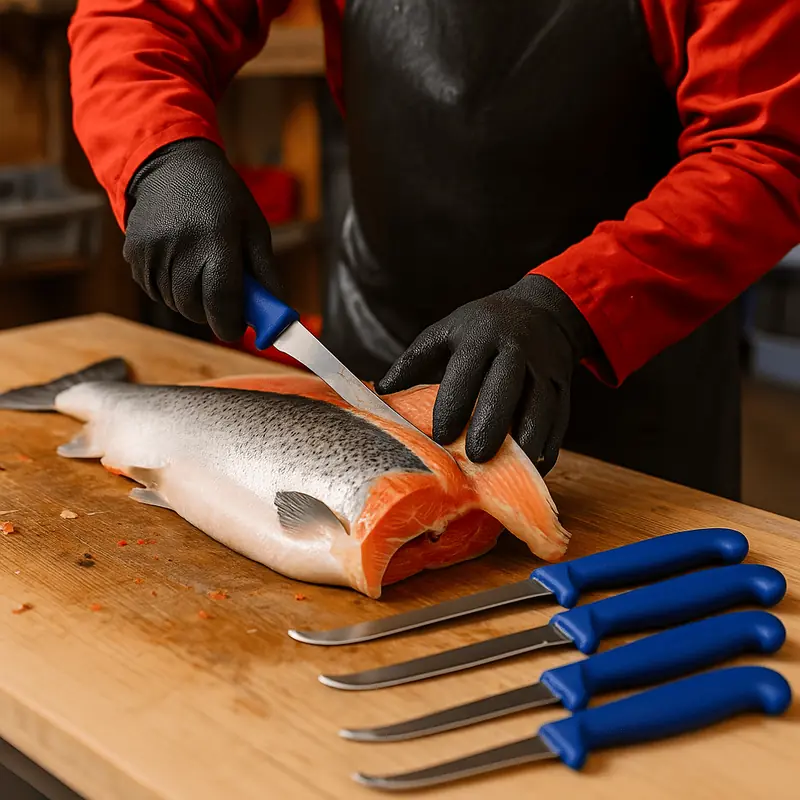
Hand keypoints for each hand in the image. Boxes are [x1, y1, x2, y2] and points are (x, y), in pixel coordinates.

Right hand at [123, 137, 280, 341]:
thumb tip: (277, 316)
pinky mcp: (133, 253)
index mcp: (216, 238)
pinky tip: (179, 265)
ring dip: (191, 301)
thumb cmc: (223, 199)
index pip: (221, 299)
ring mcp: (152, 251)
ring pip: (174, 304)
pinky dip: (170, 290)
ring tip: (201, 271)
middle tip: (224, 297)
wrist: (172, 164)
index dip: (231, 323)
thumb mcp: (253, 228)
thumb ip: (266, 274)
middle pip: (195, 308)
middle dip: (213, 313)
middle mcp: (180, 246)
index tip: (238, 328)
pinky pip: (154, 291)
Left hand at [376, 274, 597, 472]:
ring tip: (510, 468)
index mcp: (481, 334)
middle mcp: (516, 349)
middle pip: (506, 388)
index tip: (440, 435)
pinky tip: (535, 465)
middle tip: (476, 456)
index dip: (454, 403)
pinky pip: (560, 418)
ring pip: (540, 406)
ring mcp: (545, 367)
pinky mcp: (565, 385)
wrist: (544, 309)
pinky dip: (549, 443)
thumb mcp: (447, 331)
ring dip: (526, 438)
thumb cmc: (482, 326)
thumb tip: (378, 392)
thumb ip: (413, 361)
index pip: (467, 370)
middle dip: (492, 423)